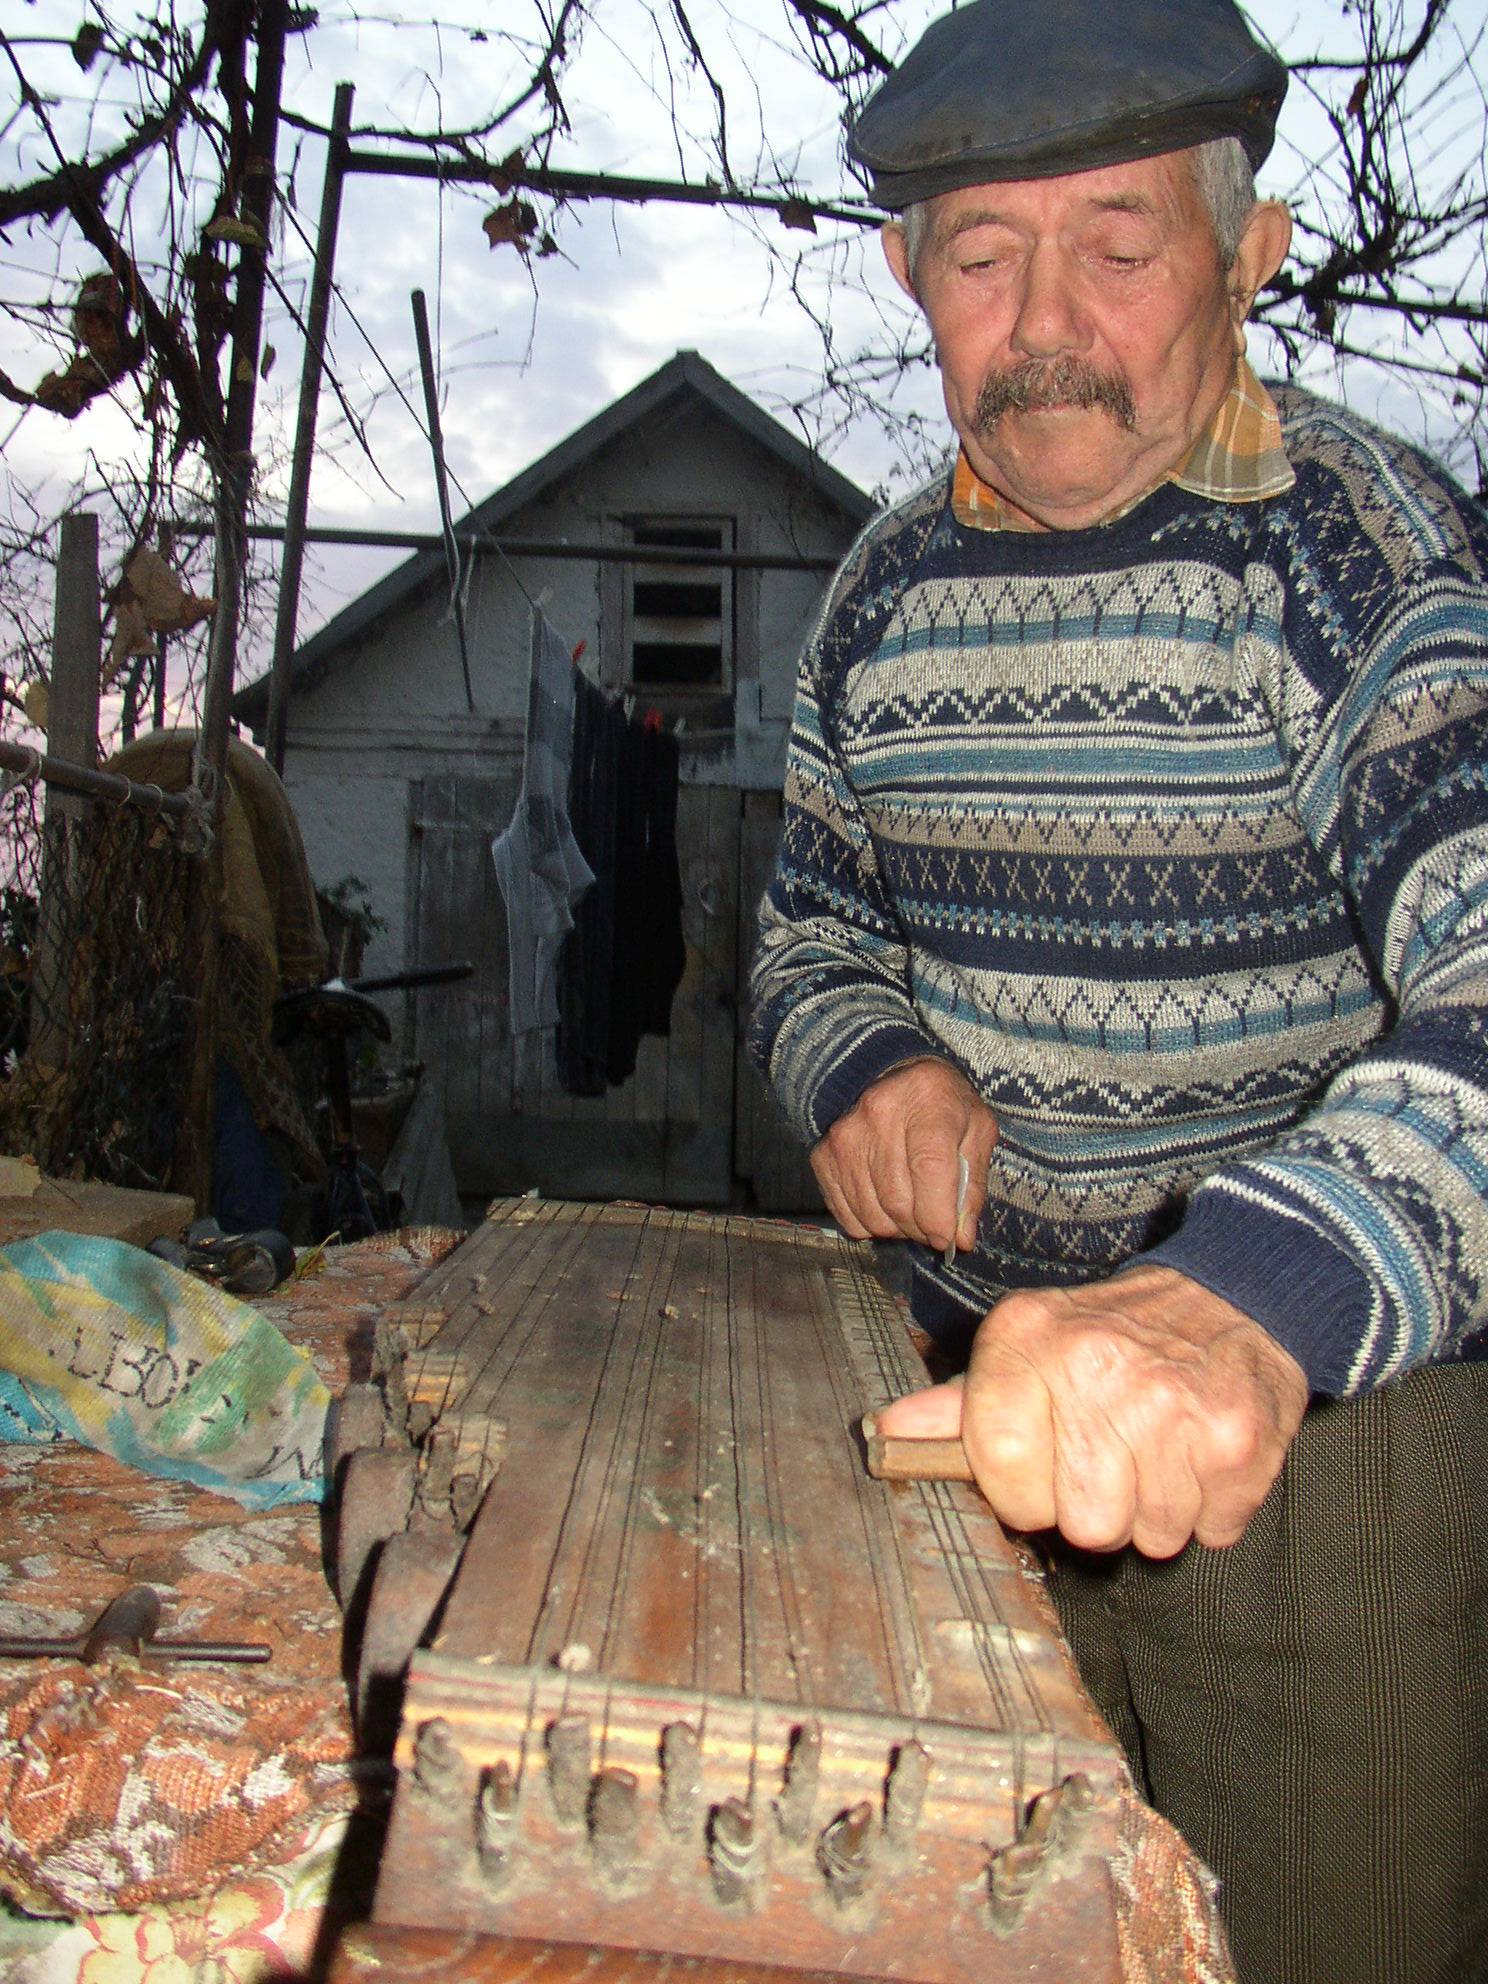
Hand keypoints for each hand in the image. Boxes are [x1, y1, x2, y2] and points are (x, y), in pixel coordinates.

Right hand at [811, 1058, 998, 1253]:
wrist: (894, 1077)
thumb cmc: (944, 1106)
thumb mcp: (977, 1132)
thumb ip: (973, 1185)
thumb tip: (960, 1238)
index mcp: (928, 1101)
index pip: (929, 1169)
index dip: (939, 1215)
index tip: (947, 1237)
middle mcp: (879, 1114)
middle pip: (898, 1200)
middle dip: (921, 1229)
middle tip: (934, 1226)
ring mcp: (845, 1136)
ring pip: (873, 1216)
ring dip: (897, 1229)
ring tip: (912, 1211)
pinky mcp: (823, 1157)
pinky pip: (848, 1217)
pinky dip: (871, 1225)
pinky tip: (886, 1204)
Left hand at [873, 1266, 1308, 1556]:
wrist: (1229, 1295)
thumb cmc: (1114, 1334)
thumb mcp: (1027, 1345)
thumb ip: (959, 1402)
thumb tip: (885, 1433)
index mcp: (1026, 1340)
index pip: (1000, 1470)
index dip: (1023, 1490)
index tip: (1045, 1468)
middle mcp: (1095, 1365)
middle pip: (1081, 1522)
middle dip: (1098, 1507)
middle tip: (1115, 1456)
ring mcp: (1171, 1403)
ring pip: (1149, 1536)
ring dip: (1157, 1510)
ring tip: (1161, 1451)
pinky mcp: (1235, 1437)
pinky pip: (1210, 1530)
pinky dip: (1210, 1509)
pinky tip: (1201, 1455)